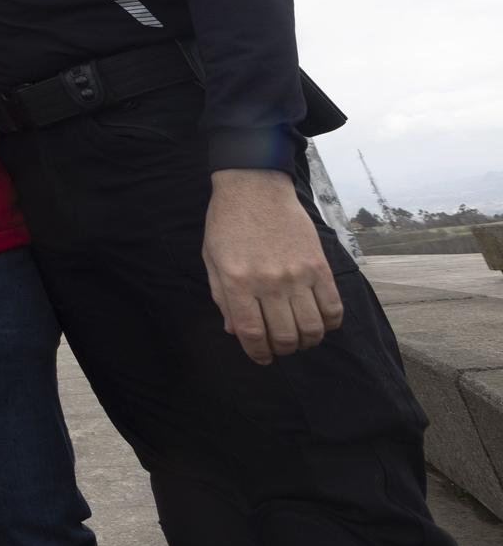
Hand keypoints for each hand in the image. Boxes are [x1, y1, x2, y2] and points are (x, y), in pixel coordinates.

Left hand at [203, 168, 344, 364]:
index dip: (257, 353)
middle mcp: (268, 282)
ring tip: (300, 338)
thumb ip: (222, 297)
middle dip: (282, 350)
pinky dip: (329, 324)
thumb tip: (235, 331)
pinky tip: (320, 323)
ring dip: (307, 341)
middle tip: (279, 347)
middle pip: (284, 335)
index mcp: (237, 281)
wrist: (255, 187)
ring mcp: (297, 274)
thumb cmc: (228, 223)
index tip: (261, 358)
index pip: (251, 332)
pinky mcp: (319, 266)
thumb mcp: (212, 259)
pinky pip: (333, 307)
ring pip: (311, 328)